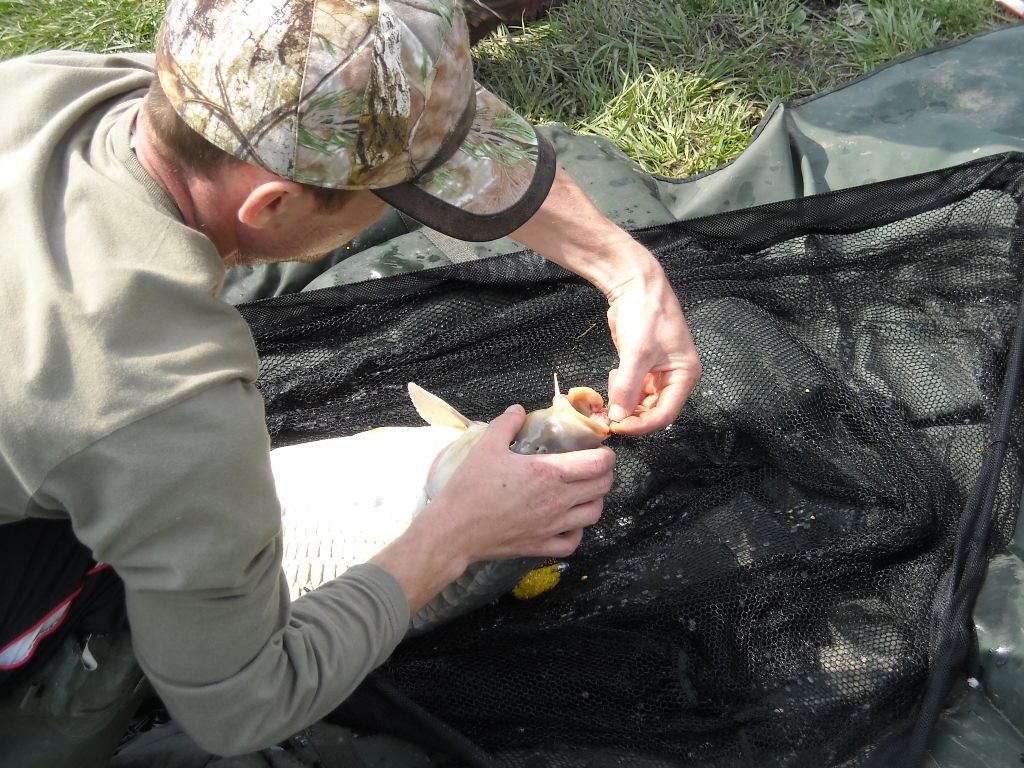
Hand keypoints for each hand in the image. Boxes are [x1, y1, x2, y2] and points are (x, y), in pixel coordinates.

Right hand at [370, 405, 614, 611]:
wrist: (454, 531)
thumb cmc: (470, 487)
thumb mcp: (486, 446)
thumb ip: (507, 423)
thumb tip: (518, 410)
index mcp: (549, 473)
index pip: (598, 463)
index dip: (606, 454)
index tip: (599, 448)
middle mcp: (558, 500)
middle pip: (602, 487)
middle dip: (604, 473)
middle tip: (593, 466)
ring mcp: (553, 527)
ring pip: (594, 514)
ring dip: (595, 500)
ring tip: (583, 491)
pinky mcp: (542, 547)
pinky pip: (573, 542)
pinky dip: (577, 531)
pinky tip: (568, 522)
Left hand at [604, 249, 701, 434]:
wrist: (635, 285)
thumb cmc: (645, 314)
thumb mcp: (637, 352)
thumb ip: (628, 387)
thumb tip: (618, 418)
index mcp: (684, 375)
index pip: (665, 414)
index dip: (642, 425)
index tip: (617, 427)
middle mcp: (674, 377)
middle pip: (653, 411)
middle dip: (630, 416)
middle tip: (607, 416)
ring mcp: (658, 373)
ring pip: (640, 403)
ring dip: (624, 404)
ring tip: (610, 393)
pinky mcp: (642, 367)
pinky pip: (632, 390)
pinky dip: (621, 391)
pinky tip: (613, 378)